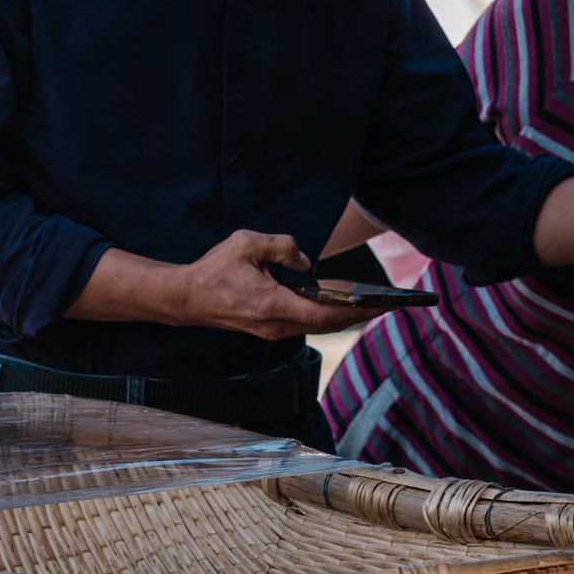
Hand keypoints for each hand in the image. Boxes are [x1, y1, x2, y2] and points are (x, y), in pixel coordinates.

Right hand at [69, 233, 379, 339]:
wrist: (184, 298)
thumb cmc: (213, 270)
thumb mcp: (247, 243)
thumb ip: (282, 246)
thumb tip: (305, 261)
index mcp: (274, 306)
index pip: (325, 313)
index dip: (356, 310)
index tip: (382, 305)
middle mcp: (276, 324)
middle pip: (327, 323)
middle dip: (359, 314)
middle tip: (390, 304)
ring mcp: (271, 330)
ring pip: (317, 325)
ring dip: (345, 316)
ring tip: (373, 303)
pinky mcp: (267, 328)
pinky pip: (305, 323)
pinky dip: (327, 315)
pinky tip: (341, 303)